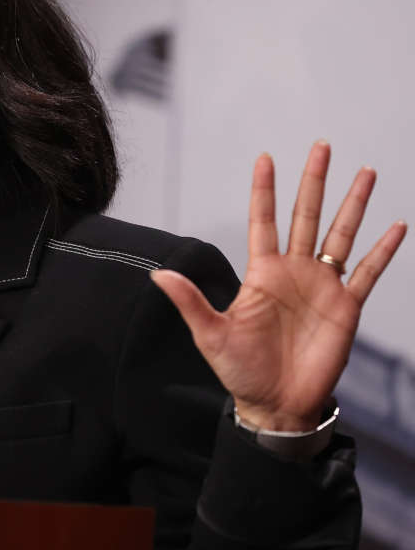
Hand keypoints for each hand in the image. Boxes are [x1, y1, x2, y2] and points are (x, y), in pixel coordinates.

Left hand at [151, 141, 405, 430]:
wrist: (277, 404)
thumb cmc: (241, 371)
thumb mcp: (210, 334)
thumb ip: (190, 301)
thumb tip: (157, 274)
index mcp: (261, 273)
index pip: (262, 221)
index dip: (264, 190)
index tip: (265, 157)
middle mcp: (293, 272)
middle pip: (306, 215)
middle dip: (314, 181)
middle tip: (322, 145)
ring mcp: (322, 287)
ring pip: (341, 235)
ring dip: (353, 204)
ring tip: (365, 172)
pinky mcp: (346, 307)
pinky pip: (367, 272)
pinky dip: (382, 250)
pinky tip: (396, 225)